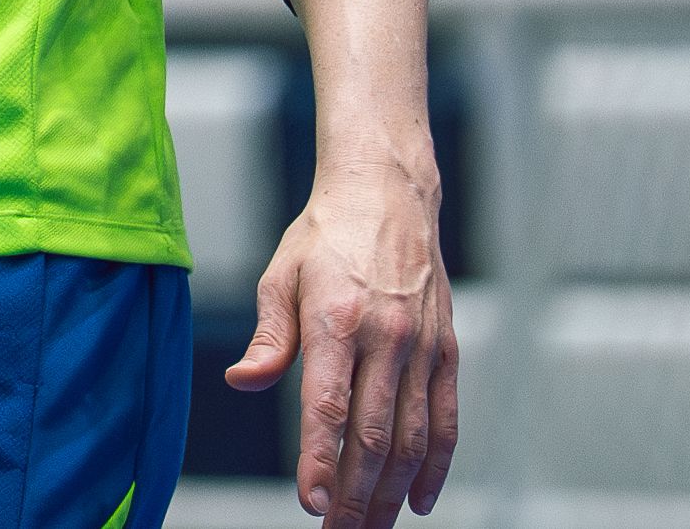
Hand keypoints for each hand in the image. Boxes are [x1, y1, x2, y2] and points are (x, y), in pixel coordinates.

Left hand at [228, 155, 455, 523]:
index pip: (328, 407)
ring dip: (392, 494)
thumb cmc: (324, 236)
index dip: (320, 463)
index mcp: (335, 319)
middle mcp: (384, 338)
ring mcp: (422, 347)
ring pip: (411, 439)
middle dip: (356, 498)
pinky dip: (435, 467)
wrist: (387, 192)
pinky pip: (446, 420)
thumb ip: (268, 337)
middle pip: (373, 437)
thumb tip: (243, 381)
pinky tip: (417, 500)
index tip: (311, 504)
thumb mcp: (280, 274)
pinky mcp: (447, 350)